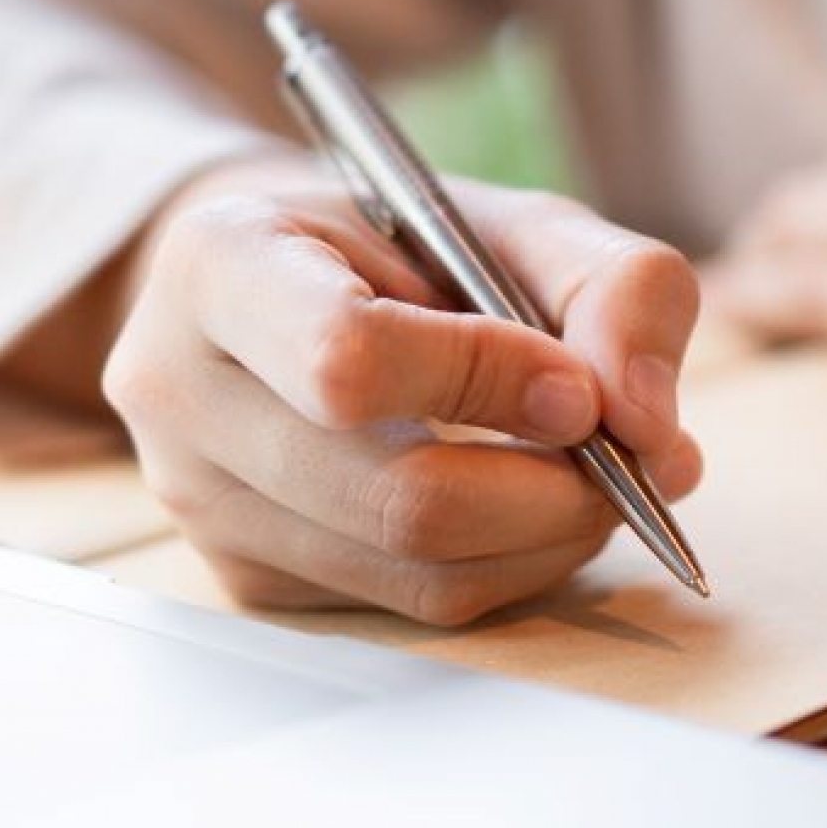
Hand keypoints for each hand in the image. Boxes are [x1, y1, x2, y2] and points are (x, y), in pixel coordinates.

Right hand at [103, 155, 703, 624]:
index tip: (577, 388)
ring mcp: (199, 502)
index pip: (348, 360)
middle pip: (398, 498)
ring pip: (416, 574)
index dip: (487, 382)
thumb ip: (613, 286)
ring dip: (546, 538)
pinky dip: (504, 568)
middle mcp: (177, 392)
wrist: (278, 292)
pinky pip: (411, 609)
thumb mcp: (508, 218)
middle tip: (627, 456)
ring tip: (589, 477)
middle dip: (552, 489)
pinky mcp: (245, 578)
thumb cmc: (391, 246)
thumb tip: (649, 430)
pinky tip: (519, 508)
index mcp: (215, 264)